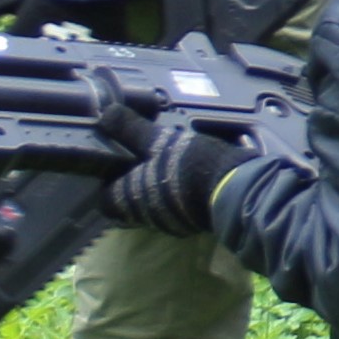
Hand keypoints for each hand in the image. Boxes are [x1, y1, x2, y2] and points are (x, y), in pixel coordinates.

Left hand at [106, 113, 247, 234]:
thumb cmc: (190, 165)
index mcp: (130, 198)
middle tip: (142, 158)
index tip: (117, 160)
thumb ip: (131, 129)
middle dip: (132, 183)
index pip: (103, 199)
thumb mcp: (160, 139)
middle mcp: (145, 216)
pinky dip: (174, 194)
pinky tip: (185, 176)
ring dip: (154, 188)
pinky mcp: (189, 223)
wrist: (234, 189)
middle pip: (127, 203)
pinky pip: (173, 208)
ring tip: (165, 163)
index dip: (107, 180)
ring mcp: (168, 223)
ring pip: (151, 206)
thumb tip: (105, 114)